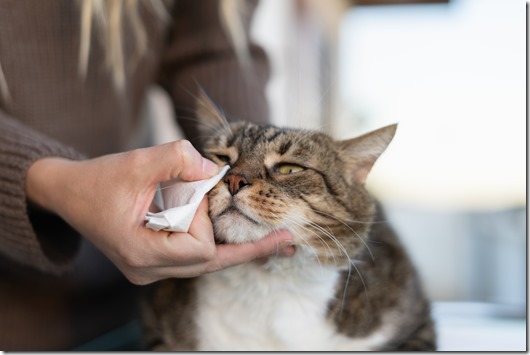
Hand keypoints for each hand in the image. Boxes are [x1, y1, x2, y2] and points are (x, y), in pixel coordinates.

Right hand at [25, 140, 294, 283]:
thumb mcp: (136, 161)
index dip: (206, 220)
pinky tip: (246, 242)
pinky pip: (196, 257)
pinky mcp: (156, 260)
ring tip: (279, 245)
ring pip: (206, 262)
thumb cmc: (99, 179)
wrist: (69, 193)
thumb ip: (176, 159)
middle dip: (246, 248)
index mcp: (142, 253)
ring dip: (235, 248)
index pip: (200, 248)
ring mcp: (152, 269)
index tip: (191, 193)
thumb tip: (215, 168)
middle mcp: (149, 270)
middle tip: (289, 243)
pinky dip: (219, 245)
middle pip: (212, 262)